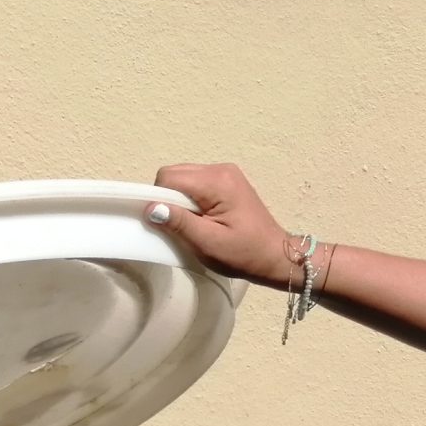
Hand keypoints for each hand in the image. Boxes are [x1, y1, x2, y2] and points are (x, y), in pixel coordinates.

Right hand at [149, 163, 294, 288]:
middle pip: (175, 174)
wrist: (275, 256)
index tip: (164, 223)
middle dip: (169, 198)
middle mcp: (220, 169)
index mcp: (217, 181)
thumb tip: (151, 208)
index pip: (169, 178)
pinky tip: (201, 217)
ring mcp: (226, 173)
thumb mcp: (208, 243)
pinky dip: (191, 199)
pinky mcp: (227, 181)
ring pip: (184, 177)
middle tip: (180, 225)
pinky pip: (196, 183)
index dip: (159, 199)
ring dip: (180, 199)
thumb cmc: (243, 253)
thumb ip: (179, 223)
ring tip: (193, 223)